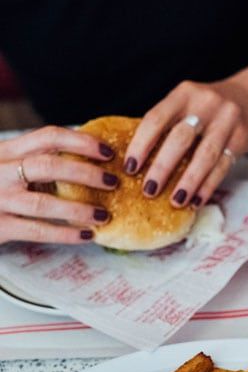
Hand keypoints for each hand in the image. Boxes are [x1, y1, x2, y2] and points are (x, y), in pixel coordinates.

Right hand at [0, 126, 117, 244]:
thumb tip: (88, 160)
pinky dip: (65, 233)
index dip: (80, 141)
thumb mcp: (6, 167)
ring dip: (78, 208)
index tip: (107, 151)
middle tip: (113, 181)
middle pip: (47, 165)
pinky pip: (37, 230)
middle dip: (85, 172)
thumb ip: (33, 161)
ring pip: (42, 202)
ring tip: (104, 215)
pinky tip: (87, 235)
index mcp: (4, 152)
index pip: (46, 136)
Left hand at [125, 79, 247, 208]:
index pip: (156, 119)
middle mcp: (206, 104)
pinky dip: (209, 185)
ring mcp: (227, 120)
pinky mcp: (243, 137)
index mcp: (184, 94)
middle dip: (162, 167)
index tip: (130, 167)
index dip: (141, 144)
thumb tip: (137, 161)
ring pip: (205, 155)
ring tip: (176, 200)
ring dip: (189, 181)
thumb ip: (167, 124)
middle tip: (149, 190)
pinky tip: (197, 199)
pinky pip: (224, 165)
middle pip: (180, 139)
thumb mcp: (186, 104)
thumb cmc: (206, 108)